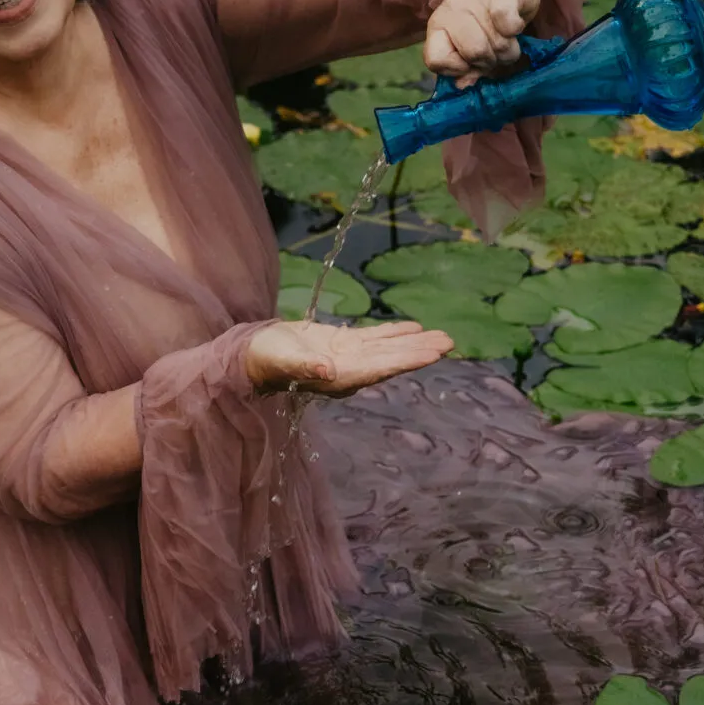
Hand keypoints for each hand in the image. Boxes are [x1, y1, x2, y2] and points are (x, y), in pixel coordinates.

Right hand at [245, 318, 453, 394]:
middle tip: (450, 342)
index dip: (407, 360)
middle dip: (420, 351)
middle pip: (392, 359)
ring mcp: (349, 356)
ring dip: (414, 342)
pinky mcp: (343, 344)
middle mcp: (351, 369)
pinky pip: (375, 338)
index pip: (381, 368)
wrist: (254, 354)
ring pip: (388, 348)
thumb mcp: (284, 360)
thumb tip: (328, 371)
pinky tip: (414, 328)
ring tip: (443, 338)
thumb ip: (307, 366)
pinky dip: (395, 333)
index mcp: (341, 376)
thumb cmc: (266, 359)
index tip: (432, 354)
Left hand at [423, 0, 540, 90]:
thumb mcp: (468, 50)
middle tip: (494, 52)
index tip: (470, 65)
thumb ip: (464, 69)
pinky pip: (509, 23)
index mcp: (437, 26)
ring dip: (507, 50)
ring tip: (506, 40)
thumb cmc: (486, 27)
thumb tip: (463, 84)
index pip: (436, 60)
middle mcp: (452, 9)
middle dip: (489, 61)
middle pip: (474, 52)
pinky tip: (514, 27)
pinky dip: (515, 31)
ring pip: (496, 44)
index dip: (457, 69)